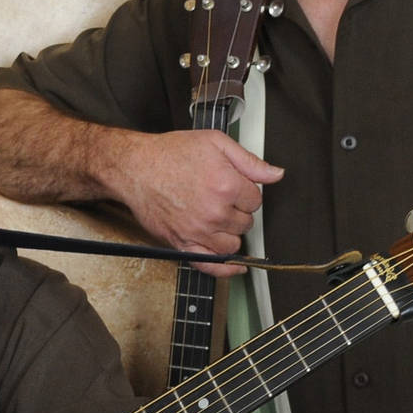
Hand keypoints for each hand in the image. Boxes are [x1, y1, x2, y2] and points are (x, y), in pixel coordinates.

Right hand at [108, 130, 282, 273]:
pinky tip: (234, 267)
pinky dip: (225, 269)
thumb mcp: (215, 143)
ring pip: (233, 244)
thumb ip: (249, 161)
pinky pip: (210, 265)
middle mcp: (214, 212)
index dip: (246, 192)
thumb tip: (276, 174)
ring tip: (217, 219)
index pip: (256, 201)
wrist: (136, 168)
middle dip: (238, 211)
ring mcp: (198, 231)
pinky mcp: (183, 244)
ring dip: (230, 233)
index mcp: (226, 186)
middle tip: (220, 198)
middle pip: (246, 223)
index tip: (233, 186)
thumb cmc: (170, 154)